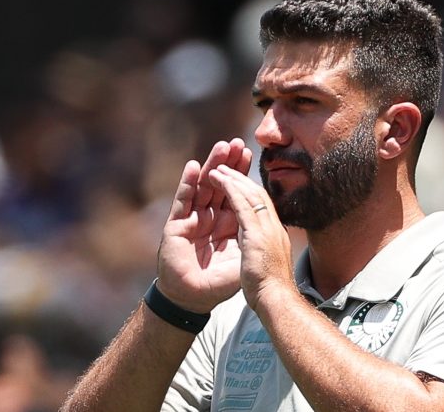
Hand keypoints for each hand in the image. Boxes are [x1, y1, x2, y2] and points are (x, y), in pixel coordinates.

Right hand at [156, 139, 251, 313]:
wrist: (195, 300)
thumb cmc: (220, 283)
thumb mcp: (244, 257)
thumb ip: (253, 237)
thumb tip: (268, 220)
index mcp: (228, 224)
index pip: (236, 193)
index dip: (242, 174)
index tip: (249, 153)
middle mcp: (210, 218)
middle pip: (220, 184)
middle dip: (229, 163)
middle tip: (236, 142)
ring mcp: (192, 220)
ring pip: (202, 186)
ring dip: (211, 165)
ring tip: (220, 146)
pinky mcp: (176, 226)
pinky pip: (183, 200)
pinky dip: (187, 183)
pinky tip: (192, 166)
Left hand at [208, 164, 293, 310]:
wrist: (276, 300)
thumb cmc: (271, 290)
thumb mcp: (267, 265)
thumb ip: (263, 253)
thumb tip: (260, 252)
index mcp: (275, 234)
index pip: (263, 204)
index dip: (249, 190)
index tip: (238, 180)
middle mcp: (273, 226)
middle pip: (258, 192)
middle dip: (242, 176)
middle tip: (229, 163)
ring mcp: (267, 227)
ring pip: (250, 193)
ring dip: (233, 177)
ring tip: (219, 167)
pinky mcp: (256, 232)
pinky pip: (241, 203)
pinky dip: (230, 188)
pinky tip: (219, 179)